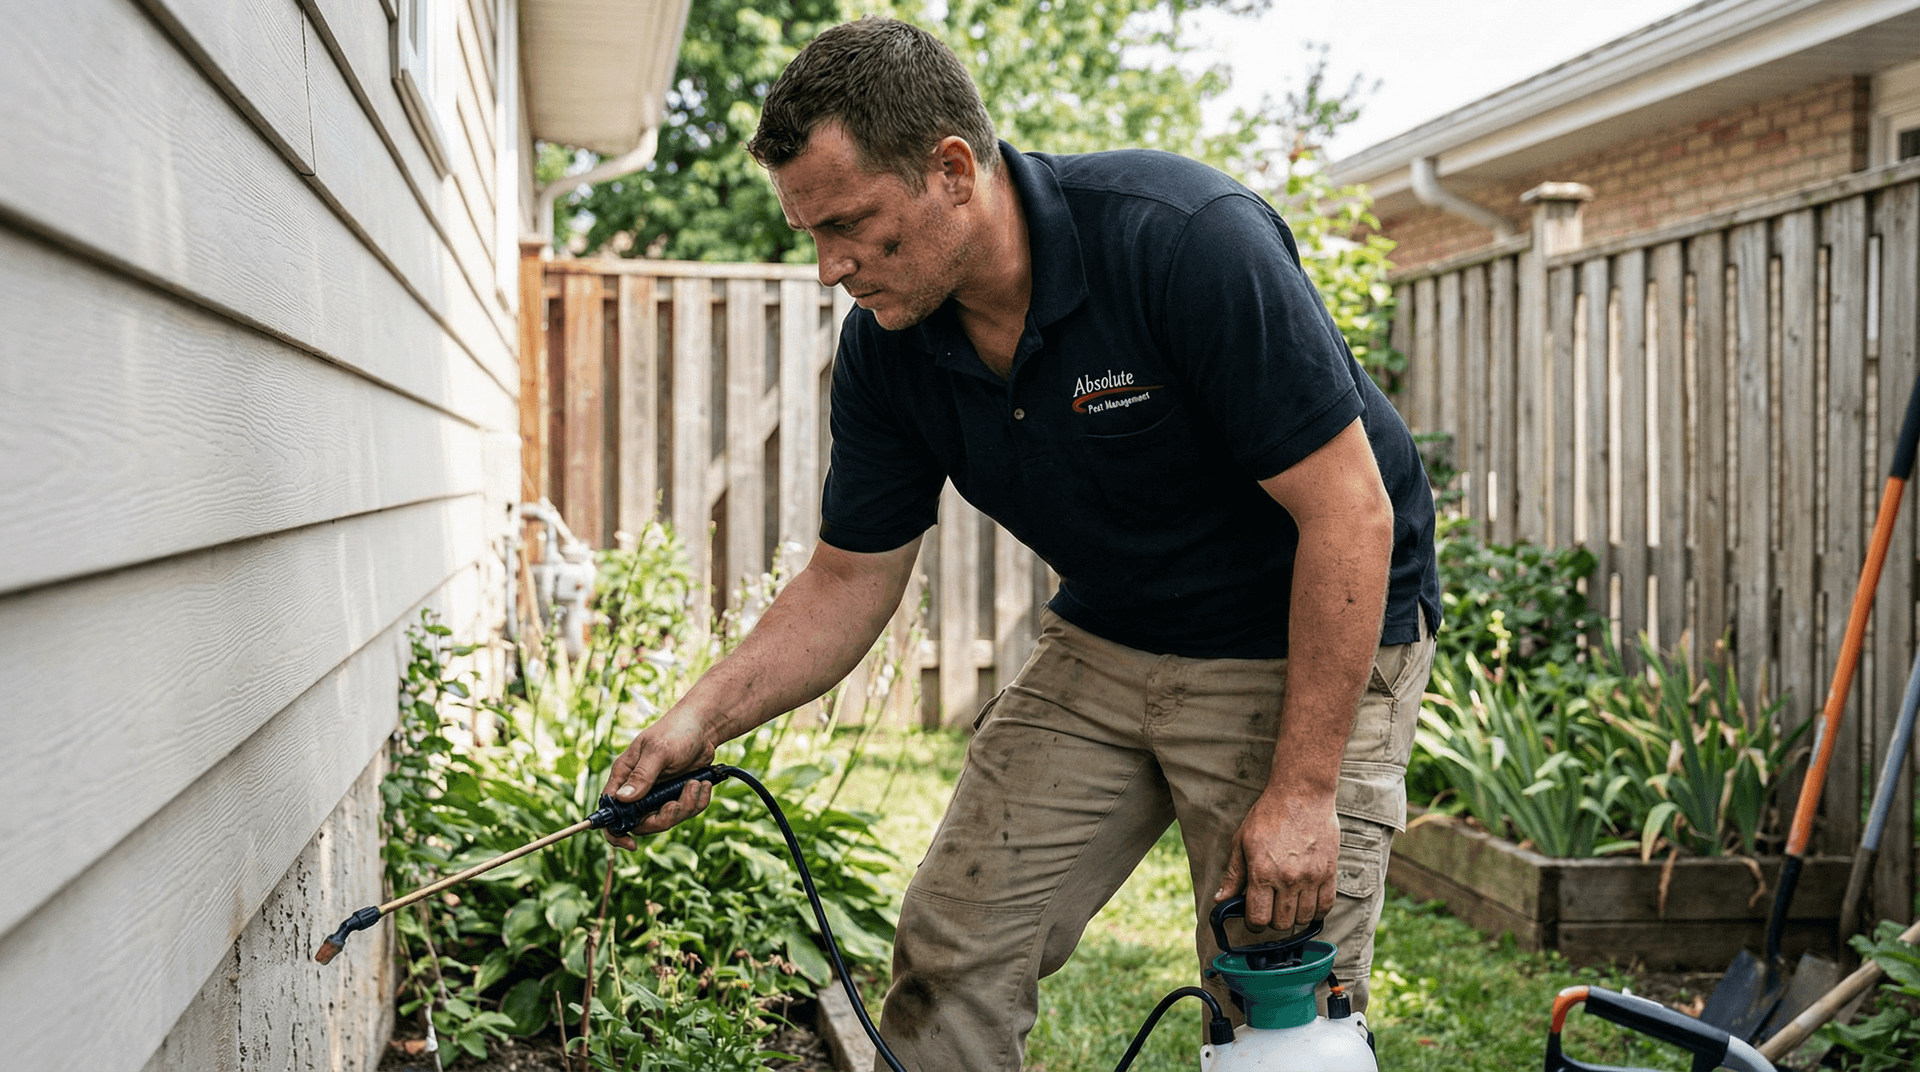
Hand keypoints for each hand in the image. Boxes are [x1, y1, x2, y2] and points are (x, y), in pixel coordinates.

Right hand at [600, 707, 716, 849]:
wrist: (705, 726)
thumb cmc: (676, 731)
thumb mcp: (658, 751)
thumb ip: (642, 775)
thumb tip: (623, 799)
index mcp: (624, 777)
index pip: (610, 810)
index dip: (615, 831)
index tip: (630, 843)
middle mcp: (639, 789)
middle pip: (642, 823)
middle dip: (664, 818)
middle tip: (677, 803)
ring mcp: (659, 794)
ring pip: (668, 819)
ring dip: (685, 806)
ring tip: (696, 784)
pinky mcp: (678, 795)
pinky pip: (686, 811)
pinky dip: (698, 801)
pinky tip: (704, 784)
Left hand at [1214, 791, 1338, 932]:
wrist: (1301, 795)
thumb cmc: (1268, 816)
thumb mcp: (1241, 842)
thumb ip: (1233, 875)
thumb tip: (1220, 900)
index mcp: (1262, 873)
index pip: (1258, 919)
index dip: (1253, 923)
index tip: (1253, 917)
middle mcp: (1287, 879)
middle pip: (1281, 923)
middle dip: (1272, 921)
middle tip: (1270, 908)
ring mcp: (1311, 877)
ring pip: (1304, 919)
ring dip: (1294, 917)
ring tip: (1288, 904)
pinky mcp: (1329, 872)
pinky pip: (1325, 906)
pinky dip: (1316, 911)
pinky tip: (1307, 902)